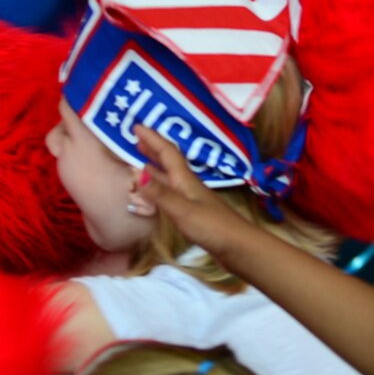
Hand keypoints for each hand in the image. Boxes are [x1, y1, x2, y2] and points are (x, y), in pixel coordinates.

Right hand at [131, 126, 250, 256]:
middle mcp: (188, 186)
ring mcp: (192, 199)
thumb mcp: (181, 210)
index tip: (137, 126)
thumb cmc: (212, 227)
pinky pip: (171, 194)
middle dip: (153, 150)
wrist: (239, 247)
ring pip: (170, 178)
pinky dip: (159, 189)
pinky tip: (156, 193)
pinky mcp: (194, 214)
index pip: (167, 153)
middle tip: (136, 140)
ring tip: (140, 162)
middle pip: (169, 162)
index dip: (152, 139)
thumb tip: (134, 171)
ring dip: (155, 168)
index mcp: (185, 180)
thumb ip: (158, 192)